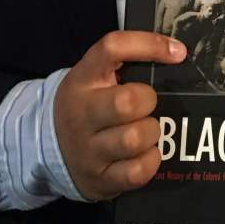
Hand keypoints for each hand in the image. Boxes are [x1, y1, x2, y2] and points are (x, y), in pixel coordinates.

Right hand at [53, 31, 184, 200]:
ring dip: (151, 133)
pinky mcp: (99, 179)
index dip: (149, 44)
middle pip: (126, 102)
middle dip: (148, 101)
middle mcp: (81, 113)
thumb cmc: (86, 105)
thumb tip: (176, 53)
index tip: (177, 52)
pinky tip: (146, 153)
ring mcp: (88, 150)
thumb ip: (125, 63)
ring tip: (145, 130)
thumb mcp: (93, 78)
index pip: (112, 48)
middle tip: (146, 105)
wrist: (47, 148)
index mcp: (82, 79)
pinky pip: (137, 172)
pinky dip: (150, 161)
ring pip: (134, 139)